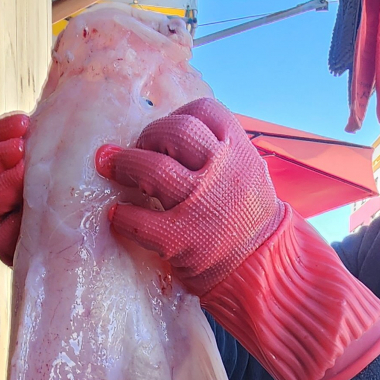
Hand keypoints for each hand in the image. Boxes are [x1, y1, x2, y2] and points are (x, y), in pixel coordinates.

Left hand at [97, 97, 283, 295]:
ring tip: (114, 169)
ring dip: (126, 165)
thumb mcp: (246, 173)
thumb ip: (217, 151)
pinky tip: (119, 214)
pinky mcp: (182, 240)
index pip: (203, 112)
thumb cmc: (246, 217)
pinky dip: (123, 215)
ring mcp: (202, 205)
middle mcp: (223, 172)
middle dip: (149, 136)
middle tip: (137, 150)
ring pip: (152, 169)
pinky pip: (140, 220)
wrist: (265, 268)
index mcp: (240, 152)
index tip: (165, 133)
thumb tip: (162, 136)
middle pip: (174, 132)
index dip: (177, 116)